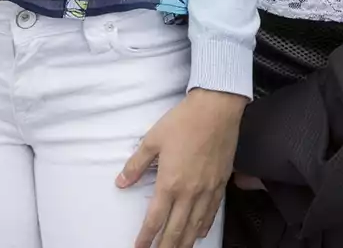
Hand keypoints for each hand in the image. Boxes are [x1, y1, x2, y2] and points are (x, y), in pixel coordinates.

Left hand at [119, 88, 247, 247]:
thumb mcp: (153, 139)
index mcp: (170, 182)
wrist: (217, 108)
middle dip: (165, 247)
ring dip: (185, 243)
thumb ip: (136, 164)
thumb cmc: (184, 121)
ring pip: (195, 226)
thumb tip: (121, 182)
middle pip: (176, 230)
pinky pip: (213, 212)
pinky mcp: (221, 183)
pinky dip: (205, 226)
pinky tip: (200, 233)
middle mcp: (189, 192)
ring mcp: (207, 189)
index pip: (155, 219)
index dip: (146, 237)